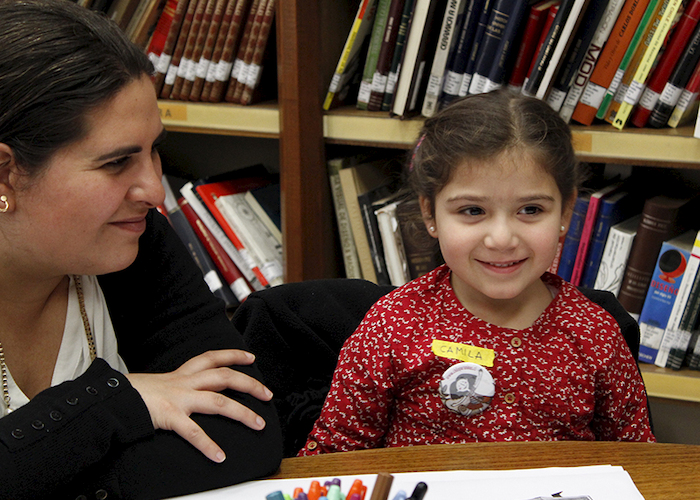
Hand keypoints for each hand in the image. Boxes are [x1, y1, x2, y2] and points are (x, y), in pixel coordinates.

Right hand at [125, 349, 272, 462]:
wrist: (110, 398)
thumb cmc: (133, 394)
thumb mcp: (159, 384)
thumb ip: (177, 386)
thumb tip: (192, 392)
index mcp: (182, 374)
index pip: (212, 357)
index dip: (233, 355)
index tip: (250, 357)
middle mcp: (184, 382)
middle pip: (224, 376)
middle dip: (250, 383)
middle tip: (268, 394)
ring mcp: (178, 398)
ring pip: (218, 402)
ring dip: (242, 413)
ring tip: (258, 424)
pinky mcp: (169, 416)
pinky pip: (193, 431)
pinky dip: (207, 445)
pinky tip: (219, 456)